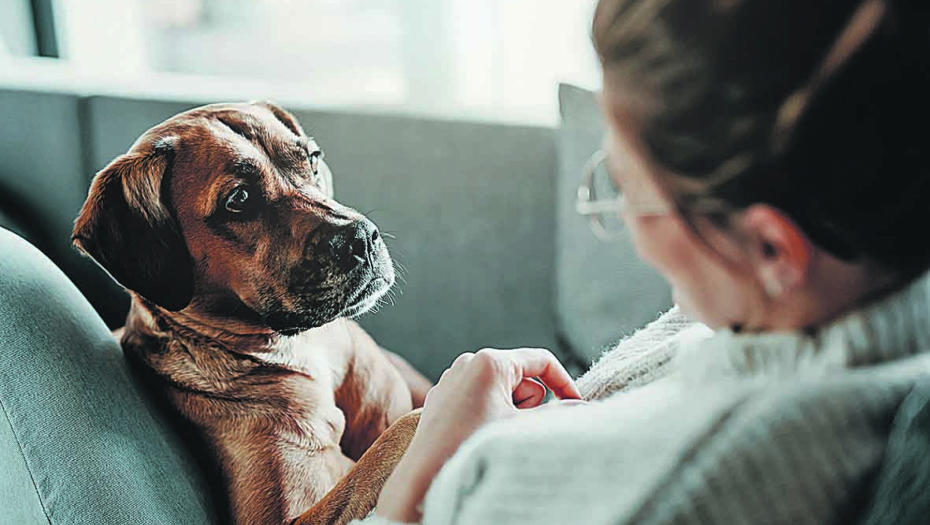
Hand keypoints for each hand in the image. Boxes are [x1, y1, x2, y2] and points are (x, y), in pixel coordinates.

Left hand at [375, 348, 580, 521]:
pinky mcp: (442, 394)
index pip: (541, 360)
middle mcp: (469, 361)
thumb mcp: (522, 427)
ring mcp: (453, 377)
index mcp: (491, 361)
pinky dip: (486, 412)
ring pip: (500, 388)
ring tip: (491, 432)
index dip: (563, 382)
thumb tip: (584, 408)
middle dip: (527, 402)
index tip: (575, 404)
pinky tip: (474, 432)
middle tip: (513, 425)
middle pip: (521, 376)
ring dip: (507, 409)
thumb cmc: (472, 446)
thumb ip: (558, 413)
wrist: (426, 474)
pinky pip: (478, 397)